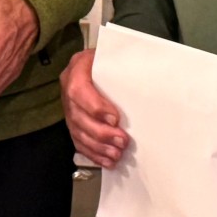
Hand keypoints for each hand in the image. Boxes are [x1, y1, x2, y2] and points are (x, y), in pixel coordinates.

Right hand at [61, 48, 127, 167]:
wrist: (99, 62)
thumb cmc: (112, 59)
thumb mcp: (115, 55)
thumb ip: (124, 66)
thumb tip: (149, 81)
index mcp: (78, 68)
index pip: (79, 90)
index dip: (95, 107)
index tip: (115, 119)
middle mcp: (68, 87)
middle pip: (78, 116)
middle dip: (101, 133)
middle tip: (122, 141)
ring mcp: (68, 106)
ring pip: (77, 131)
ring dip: (98, 147)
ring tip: (117, 155)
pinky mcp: (72, 121)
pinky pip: (78, 141)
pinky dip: (93, 154)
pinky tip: (107, 162)